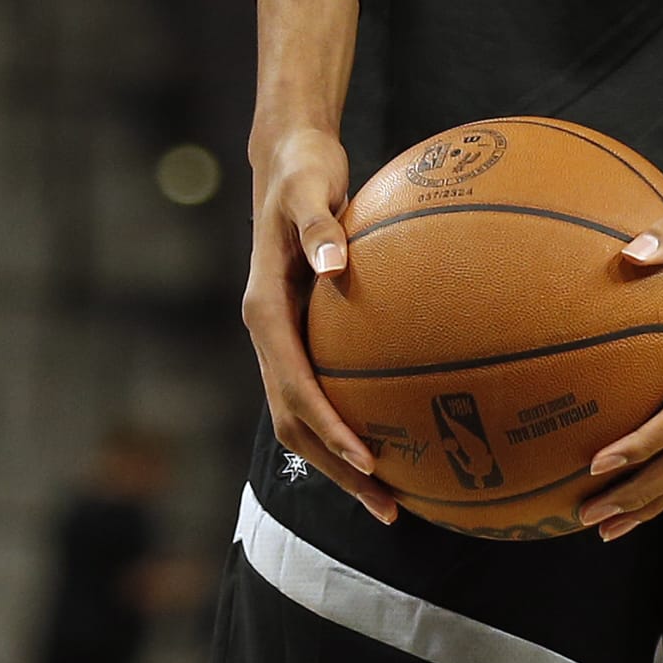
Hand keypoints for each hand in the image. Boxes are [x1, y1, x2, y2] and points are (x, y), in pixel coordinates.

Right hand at [241, 123, 396, 523]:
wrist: (287, 156)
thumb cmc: (302, 169)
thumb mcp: (310, 188)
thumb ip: (319, 224)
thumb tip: (333, 263)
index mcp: (264, 310)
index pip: (293, 387)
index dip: (328, 428)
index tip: (368, 459)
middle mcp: (269, 333)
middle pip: (295, 421)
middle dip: (337, 467)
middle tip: (388, 505)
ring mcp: (283, 337)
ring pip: (304, 415)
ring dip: (341, 458)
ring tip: (393, 494)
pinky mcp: (302, 331)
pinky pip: (323, 387)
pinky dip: (350, 419)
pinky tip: (398, 427)